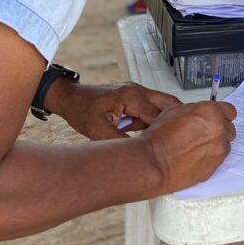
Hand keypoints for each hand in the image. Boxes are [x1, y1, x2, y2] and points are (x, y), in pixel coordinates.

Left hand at [45, 80, 180, 139]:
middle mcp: (138, 90)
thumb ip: (121, 142)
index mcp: (131, 96)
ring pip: (162, 106)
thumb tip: (139, 154)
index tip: (170, 147)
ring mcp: (138, 90)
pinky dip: (149, 119)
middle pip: (169, 104)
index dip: (165, 132)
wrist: (70, 97)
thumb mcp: (98, 131)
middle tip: (172, 142)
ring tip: (142, 136)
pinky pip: (151, 107)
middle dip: (172, 123)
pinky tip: (133, 129)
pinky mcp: (135, 95)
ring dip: (158, 122)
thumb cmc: (81, 110)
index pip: (158, 115)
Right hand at [143, 101, 236, 192]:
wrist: (155, 161)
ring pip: (225, 144)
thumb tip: (199, 113)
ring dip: (216, 144)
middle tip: (204, 133)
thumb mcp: (174, 111)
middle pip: (229, 128)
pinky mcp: (216, 165)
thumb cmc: (161, 137)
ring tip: (197, 146)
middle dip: (219, 129)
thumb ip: (194, 110)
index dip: (222, 114)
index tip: (217, 117)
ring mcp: (219, 148)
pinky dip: (211, 157)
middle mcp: (219, 129)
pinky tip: (196, 156)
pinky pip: (219, 158)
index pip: (230, 111)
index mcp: (211, 112)